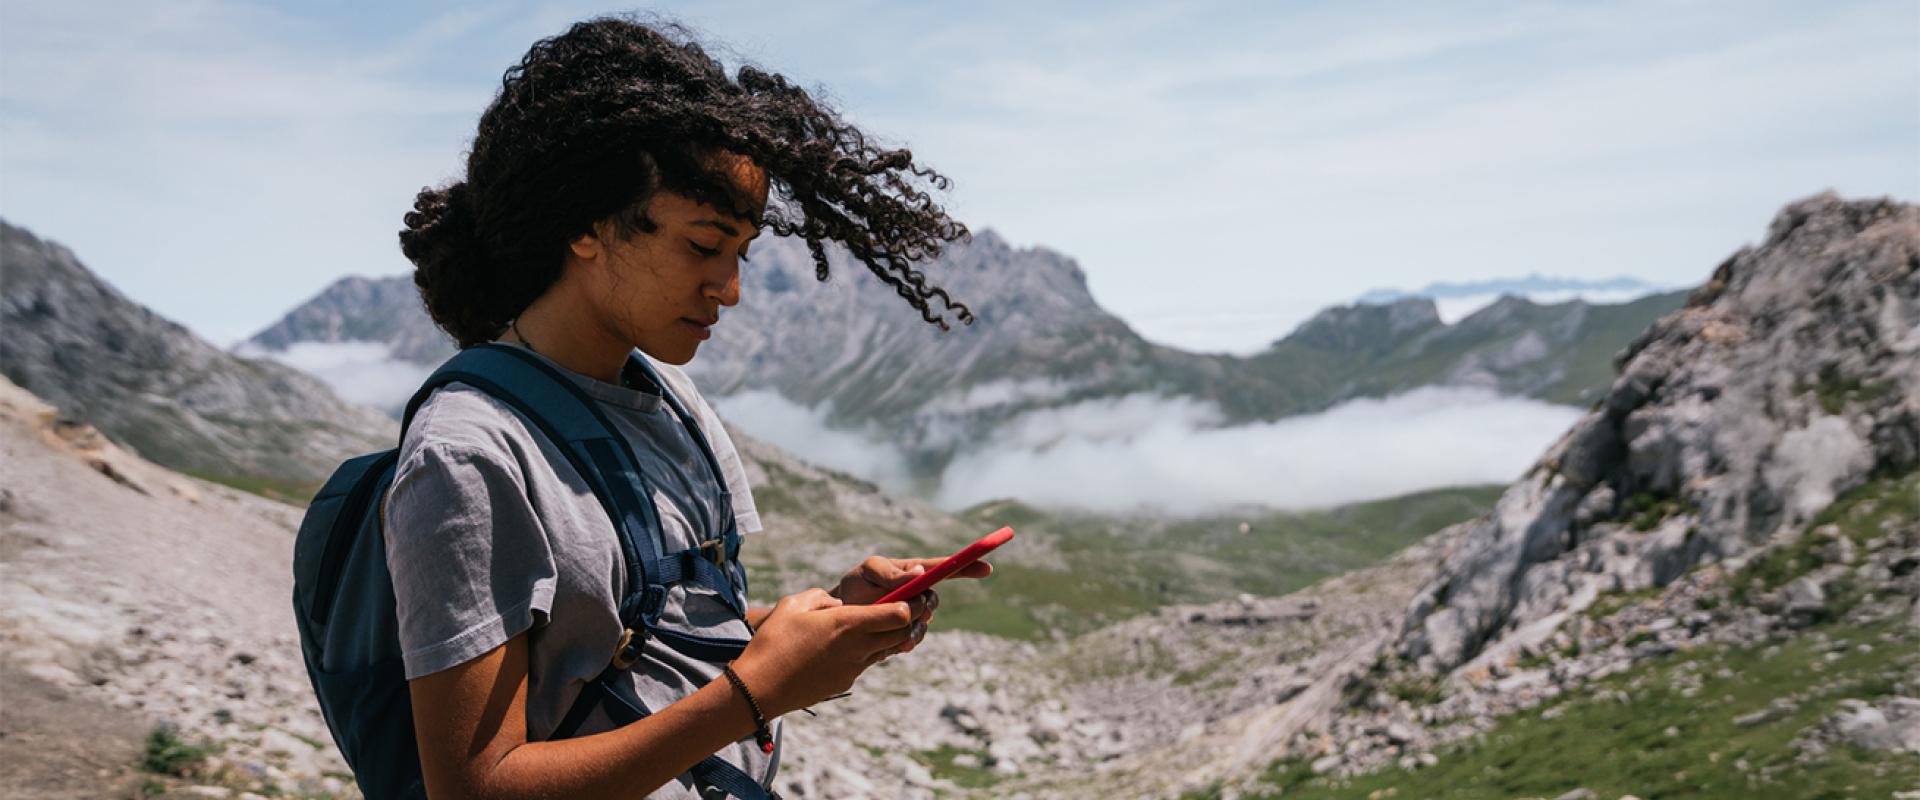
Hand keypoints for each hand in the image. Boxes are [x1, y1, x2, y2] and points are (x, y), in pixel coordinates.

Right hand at [728, 588, 914, 716]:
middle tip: (910, 604)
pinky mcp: (845, 681)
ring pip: (886, 648)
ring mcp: (853, 668)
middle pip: (902, 633)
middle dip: (911, 618)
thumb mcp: (792, 605)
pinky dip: (867, 650)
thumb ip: (821, 598)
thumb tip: (838, 605)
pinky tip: (847, 643)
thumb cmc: (773, 643)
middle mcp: (857, 648)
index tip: (912, 592)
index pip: (899, 614)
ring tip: (878, 621)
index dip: (911, 602)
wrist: (760, 690)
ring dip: (889, 635)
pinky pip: (865, 661)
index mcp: (848, 624)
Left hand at [829, 555, 992, 655]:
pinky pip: (912, 640)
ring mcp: (911, 615)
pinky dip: (903, 642)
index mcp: (913, 572)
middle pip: (934, 601)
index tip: (987, 569)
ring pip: (924, 624)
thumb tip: (919, 573)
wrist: (836, 616)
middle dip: (924, 608)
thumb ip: (890, 573)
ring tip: (894, 631)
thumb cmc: (854, 586)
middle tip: (911, 610)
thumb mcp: (867, 573)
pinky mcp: (903, 634)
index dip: (966, 567)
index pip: (945, 568)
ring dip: (912, 629)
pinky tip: (891, 644)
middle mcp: (917, 593)